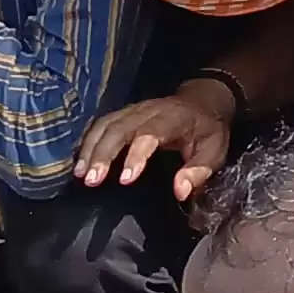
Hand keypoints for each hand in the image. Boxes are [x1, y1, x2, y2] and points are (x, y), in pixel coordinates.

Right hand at [73, 80, 234, 194]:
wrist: (203, 100)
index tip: (125, 180)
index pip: (151, 133)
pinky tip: (79, 161)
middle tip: (91, 180)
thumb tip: (180, 192)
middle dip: (103, 154)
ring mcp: (133, 109)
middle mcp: (149, 110)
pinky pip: (101, 123)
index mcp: (173, 118)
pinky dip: (87, 141)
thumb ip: (198, 171)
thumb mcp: (214, 151)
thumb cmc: (208, 131)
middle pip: (120, 128)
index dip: (136, 155)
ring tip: (81, 174)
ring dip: (91, 148)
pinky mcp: (123, 113)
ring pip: (106, 124)